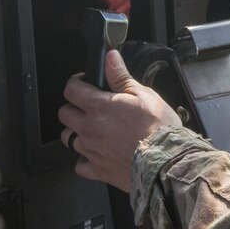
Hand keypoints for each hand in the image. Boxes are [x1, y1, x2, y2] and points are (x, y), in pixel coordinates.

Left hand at [59, 49, 182, 192]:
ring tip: (92, 129)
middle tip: (88, 106)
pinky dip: (84, 159)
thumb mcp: (143, 94)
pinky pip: (80, 165)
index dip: (76, 83)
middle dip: (73, 106)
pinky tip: (96, 154)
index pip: (71, 89)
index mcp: (99, 107)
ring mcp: (91, 150)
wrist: (165, 161)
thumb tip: (110, 58)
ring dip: (76, 132)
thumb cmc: (158, 128)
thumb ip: (121, 76)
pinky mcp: (97, 170)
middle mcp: (89, 128)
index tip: (84, 83)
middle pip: (64, 114)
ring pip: (68, 139)